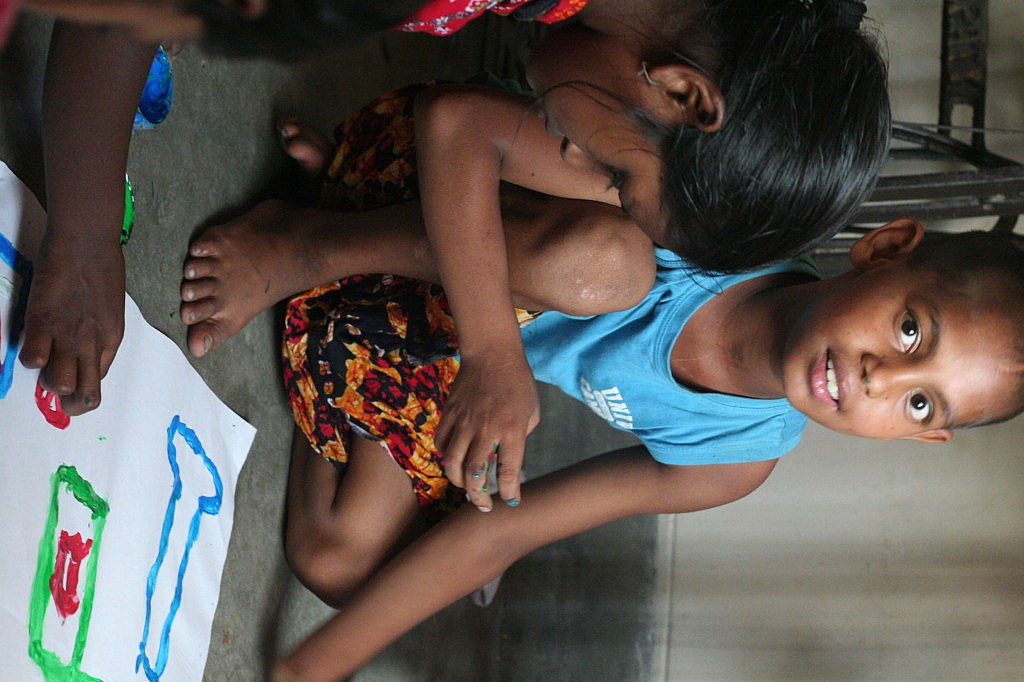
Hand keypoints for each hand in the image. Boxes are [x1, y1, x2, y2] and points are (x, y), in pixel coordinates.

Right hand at [18, 227, 124, 415]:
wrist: (88, 243)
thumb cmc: (100, 271)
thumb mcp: (109, 310)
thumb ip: (98, 334)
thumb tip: (85, 353)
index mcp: (110, 341)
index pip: (98, 384)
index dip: (81, 390)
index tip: (71, 382)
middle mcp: (92, 345)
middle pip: (85, 396)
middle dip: (69, 402)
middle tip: (55, 386)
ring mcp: (68, 335)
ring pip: (59, 385)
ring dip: (47, 380)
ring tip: (44, 361)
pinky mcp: (44, 321)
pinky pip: (33, 358)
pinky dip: (29, 356)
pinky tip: (31, 341)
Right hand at [437, 350, 539, 511]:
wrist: (492, 354)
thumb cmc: (518, 384)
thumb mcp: (532, 412)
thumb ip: (520, 438)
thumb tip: (506, 460)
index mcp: (512, 430)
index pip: (508, 472)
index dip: (509, 494)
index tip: (511, 501)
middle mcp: (487, 430)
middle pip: (475, 474)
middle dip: (478, 497)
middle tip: (483, 505)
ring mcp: (464, 422)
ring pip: (452, 463)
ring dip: (458, 481)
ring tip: (466, 487)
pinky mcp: (449, 414)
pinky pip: (440, 443)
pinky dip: (445, 457)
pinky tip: (454, 460)